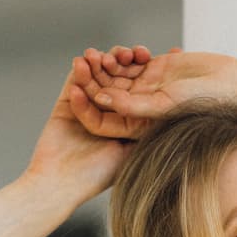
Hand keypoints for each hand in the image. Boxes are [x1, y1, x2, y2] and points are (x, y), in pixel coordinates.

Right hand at [21, 45, 156, 202]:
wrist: (59, 184)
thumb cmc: (97, 176)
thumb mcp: (134, 152)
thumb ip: (150, 131)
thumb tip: (177, 112)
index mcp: (128, 123)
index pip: (143, 89)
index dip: (153, 71)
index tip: (162, 57)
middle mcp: (109, 113)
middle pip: (122, 77)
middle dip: (127, 61)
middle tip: (135, 53)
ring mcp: (87, 107)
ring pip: (99, 75)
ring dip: (103, 62)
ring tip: (108, 56)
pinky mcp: (68, 105)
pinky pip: (75, 81)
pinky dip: (80, 70)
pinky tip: (84, 60)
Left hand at [83, 46, 236, 122]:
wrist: (230, 84)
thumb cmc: (203, 104)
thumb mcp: (164, 106)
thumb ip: (134, 106)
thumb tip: (103, 102)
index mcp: (138, 127)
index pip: (104, 120)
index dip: (87, 106)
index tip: (76, 91)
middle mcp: (139, 110)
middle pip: (106, 95)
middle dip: (92, 80)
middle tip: (80, 62)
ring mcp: (146, 88)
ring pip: (117, 76)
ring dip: (106, 65)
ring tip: (96, 54)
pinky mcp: (155, 69)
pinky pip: (132, 62)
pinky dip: (126, 55)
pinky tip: (123, 50)